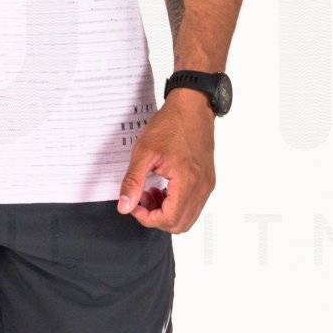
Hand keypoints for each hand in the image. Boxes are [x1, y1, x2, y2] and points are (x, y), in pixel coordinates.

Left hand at [117, 90, 215, 231]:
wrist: (192, 108)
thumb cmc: (171, 125)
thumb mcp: (144, 152)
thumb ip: (133, 182)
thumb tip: (125, 206)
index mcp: (187, 182)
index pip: (169, 219)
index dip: (147, 218)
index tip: (135, 204)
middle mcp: (201, 187)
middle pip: (179, 224)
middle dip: (156, 218)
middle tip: (142, 200)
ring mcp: (206, 185)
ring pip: (187, 217)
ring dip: (166, 212)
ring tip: (151, 193)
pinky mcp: (207, 181)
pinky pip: (192, 205)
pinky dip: (176, 204)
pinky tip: (163, 187)